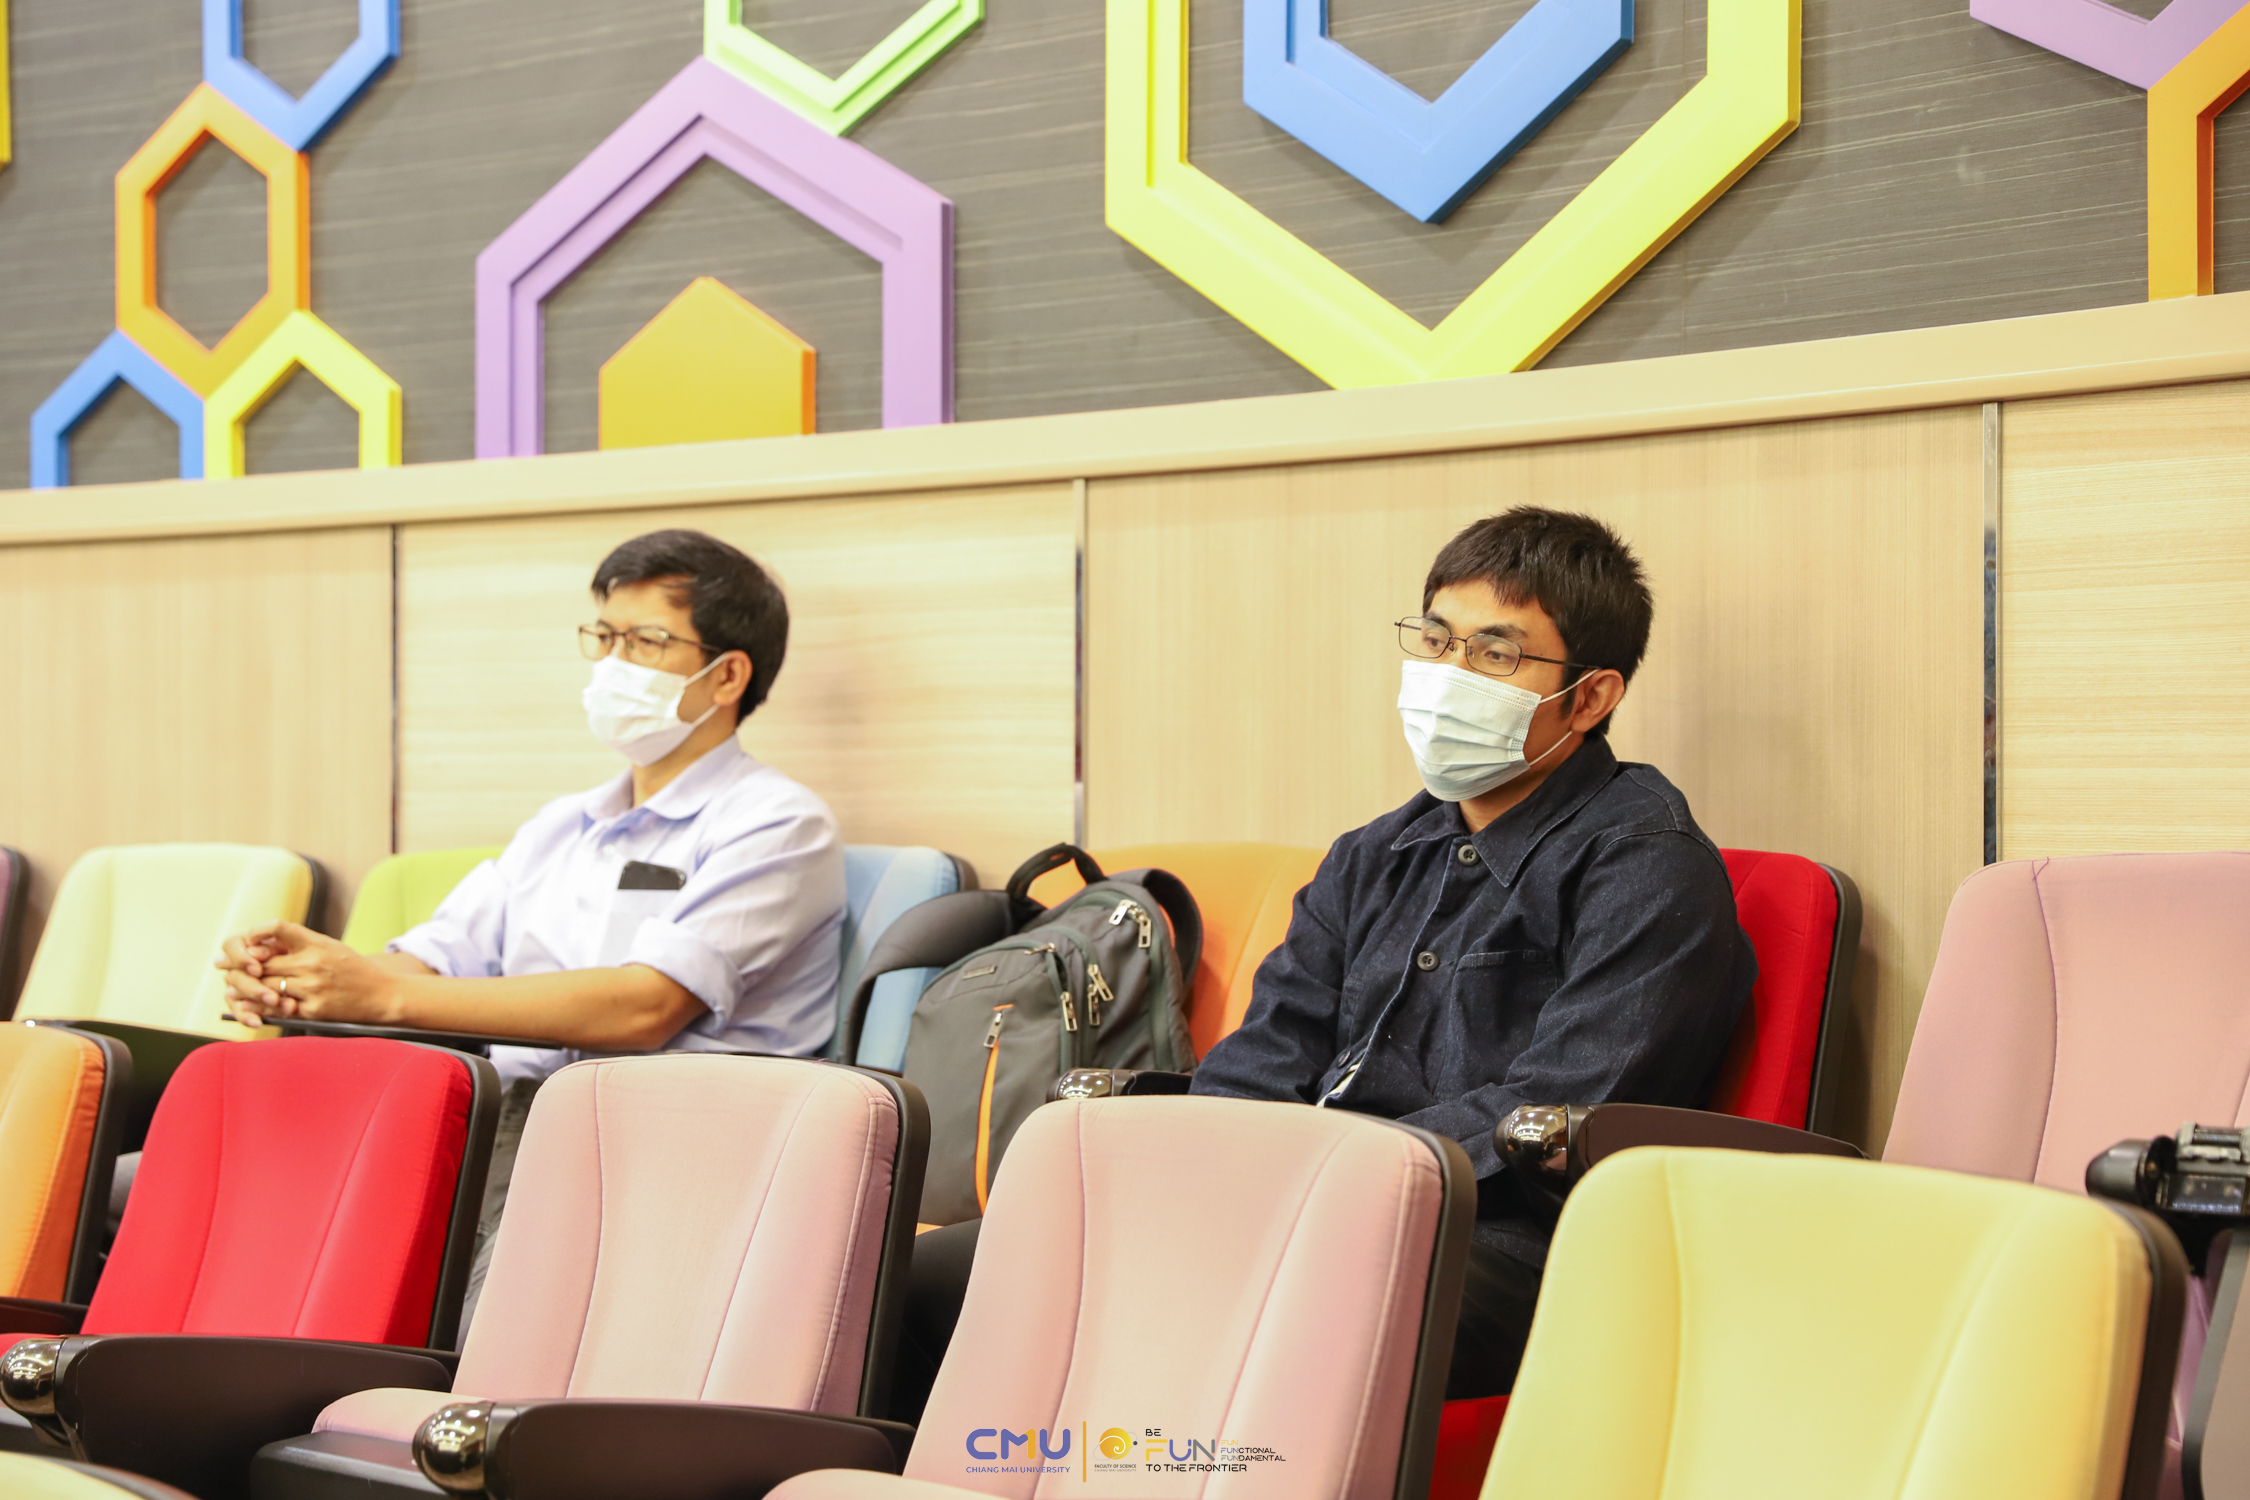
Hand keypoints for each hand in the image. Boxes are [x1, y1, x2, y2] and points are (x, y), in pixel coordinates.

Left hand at [215, 922, 399, 1027]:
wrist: (383, 995)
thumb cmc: (354, 969)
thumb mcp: (331, 947)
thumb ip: (300, 944)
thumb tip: (259, 944)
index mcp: (318, 943)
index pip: (278, 927)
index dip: (257, 932)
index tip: (246, 939)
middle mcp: (314, 963)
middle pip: (263, 962)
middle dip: (241, 965)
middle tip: (222, 966)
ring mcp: (313, 988)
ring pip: (266, 986)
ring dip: (246, 988)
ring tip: (231, 988)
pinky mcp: (314, 1010)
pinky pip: (280, 1009)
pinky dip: (262, 1008)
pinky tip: (250, 1007)